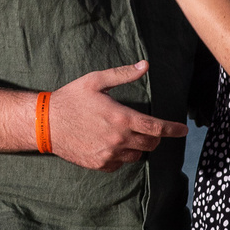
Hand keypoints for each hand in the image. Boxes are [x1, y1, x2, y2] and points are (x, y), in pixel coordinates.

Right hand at [48, 60, 186, 171]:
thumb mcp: (96, 81)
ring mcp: (109, 155)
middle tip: (150, 128)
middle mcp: (119, 140)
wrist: (45, 124)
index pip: (157, 128)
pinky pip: (121, 163)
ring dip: (139, 146)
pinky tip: (113, 144)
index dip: (174, 129)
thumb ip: (123, 74)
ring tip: (128, 134)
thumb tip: (145, 65)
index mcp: (121, 118)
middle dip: (156, 137)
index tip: (184, 130)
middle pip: (151, 144)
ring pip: (137, 155)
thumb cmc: (71, 98)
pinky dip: (123, 155)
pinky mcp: (100, 164)